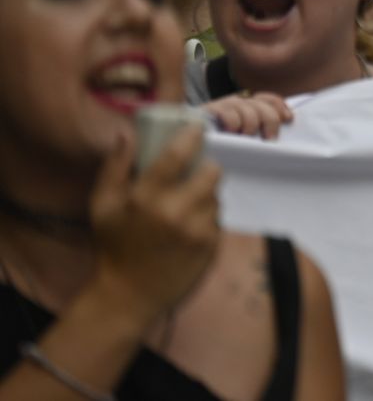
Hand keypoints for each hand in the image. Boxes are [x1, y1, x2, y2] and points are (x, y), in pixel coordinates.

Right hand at [86, 127, 220, 323]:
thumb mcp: (103, 206)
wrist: (129, 296)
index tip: (195, 128)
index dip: (191, 136)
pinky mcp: (212, 245)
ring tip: (184, 207)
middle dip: (205, 169)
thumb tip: (128, 133)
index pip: (178, 155)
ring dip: (205, 195)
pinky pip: (218, 218)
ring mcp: (198, 230)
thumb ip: (116, 166)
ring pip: (216, 195)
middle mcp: (176, 211)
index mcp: (146, 198)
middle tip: (192, 176)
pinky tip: (188, 229)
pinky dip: (207, 218)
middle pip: (211, 171)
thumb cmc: (114, 247)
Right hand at [205, 92, 292, 139]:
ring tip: (245, 138)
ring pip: (248, 109)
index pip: (269, 99)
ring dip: (251, 125)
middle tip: (270, 140)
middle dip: (270, 121)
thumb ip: (258, 131)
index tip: (288, 119)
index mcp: (247, 106)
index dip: (280, 106)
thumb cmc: (218, 145)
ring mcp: (223, 105)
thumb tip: (279, 131)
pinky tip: (231, 132)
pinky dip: (234, 123)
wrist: (185, 140)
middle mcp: (237, 102)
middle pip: (262, 105)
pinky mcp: (208, 111)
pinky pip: (229, 113)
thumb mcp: (243, 137)